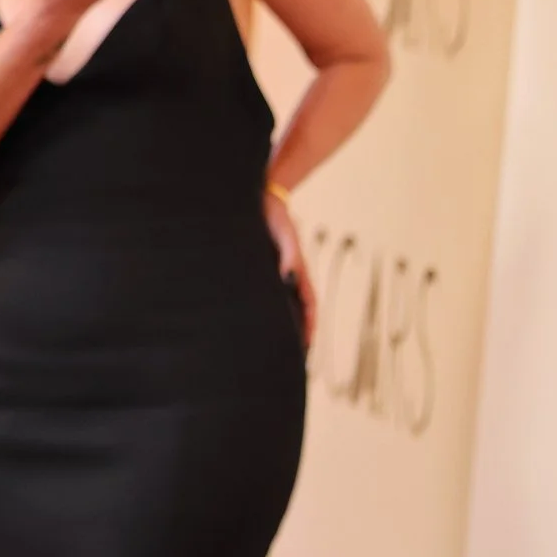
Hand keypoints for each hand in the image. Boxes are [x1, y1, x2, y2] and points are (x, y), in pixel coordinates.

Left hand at [264, 184, 315, 348]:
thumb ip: (289, 254)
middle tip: (288, 358)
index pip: (309, 305)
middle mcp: (286, 279)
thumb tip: (288, 278)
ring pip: (276, 307)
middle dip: (293, 334)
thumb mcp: (285, 233)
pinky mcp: (256, 273)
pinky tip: (247, 325)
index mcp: (297, 272)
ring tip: (266, 349)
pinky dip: (259, 313)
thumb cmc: (275, 215)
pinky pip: (260, 298)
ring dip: (276, 326)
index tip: (307, 345)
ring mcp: (272, 277)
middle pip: (294, 311)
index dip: (309, 326)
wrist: (259, 198)